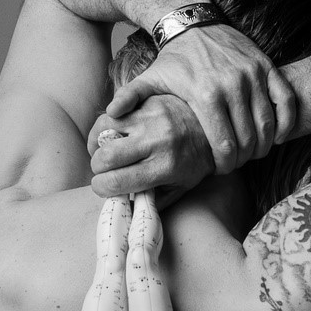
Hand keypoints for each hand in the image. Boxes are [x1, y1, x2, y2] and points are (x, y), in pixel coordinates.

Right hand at [89, 94, 213, 206]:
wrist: (214, 126)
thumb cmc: (194, 162)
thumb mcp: (180, 188)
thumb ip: (153, 201)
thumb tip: (125, 209)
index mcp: (164, 167)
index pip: (118, 181)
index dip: (101, 188)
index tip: (101, 188)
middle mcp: (156, 142)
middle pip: (106, 157)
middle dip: (97, 168)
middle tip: (102, 171)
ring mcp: (150, 118)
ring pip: (103, 130)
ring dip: (96, 144)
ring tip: (102, 152)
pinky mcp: (146, 101)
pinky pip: (112, 111)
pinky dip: (104, 125)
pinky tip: (108, 134)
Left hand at [105, 24, 296, 173]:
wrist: (194, 21)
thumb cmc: (173, 58)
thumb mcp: (149, 78)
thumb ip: (130, 98)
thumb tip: (109, 117)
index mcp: (206, 95)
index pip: (223, 145)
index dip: (224, 164)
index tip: (220, 169)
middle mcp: (233, 85)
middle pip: (248, 140)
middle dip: (243, 158)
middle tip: (236, 163)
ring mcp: (253, 75)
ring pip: (268, 124)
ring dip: (264, 144)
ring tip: (253, 152)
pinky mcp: (267, 67)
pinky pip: (286, 102)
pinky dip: (285, 123)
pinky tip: (277, 135)